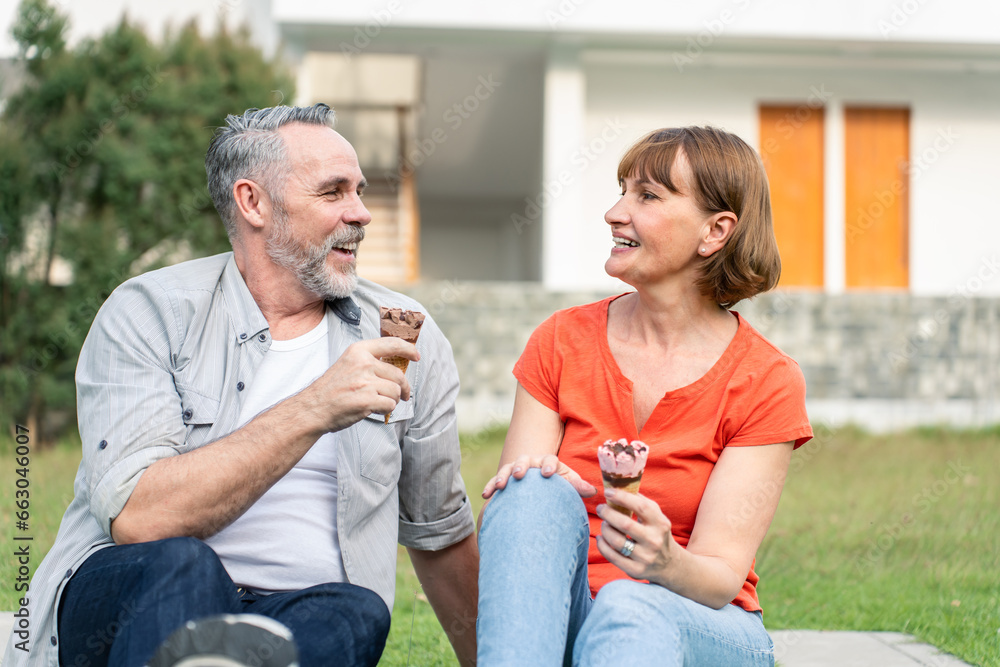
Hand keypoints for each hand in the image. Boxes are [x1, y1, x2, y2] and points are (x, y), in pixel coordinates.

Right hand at [297, 337, 419, 432]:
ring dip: (393, 400)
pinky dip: (386, 410)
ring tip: (380, 403)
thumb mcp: (348, 364)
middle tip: (403, 395)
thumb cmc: (332, 389)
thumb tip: (396, 366)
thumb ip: (369, 361)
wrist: (313, 408)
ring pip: (396, 391)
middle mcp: (363, 363)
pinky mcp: (366, 400)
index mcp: (359, 351)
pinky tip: (375, 409)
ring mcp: (365, 382)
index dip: (408, 349)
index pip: (391, 344)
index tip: (416, 355)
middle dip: (404, 388)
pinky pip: (390, 405)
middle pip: (398, 374)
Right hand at [481, 454, 595, 498]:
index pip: (549, 460)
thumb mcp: (568, 485)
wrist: (542, 488)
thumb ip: (578, 487)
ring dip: (503, 476)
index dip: (548, 465)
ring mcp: (516, 470)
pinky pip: (495, 481)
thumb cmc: (557, 485)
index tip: (547, 473)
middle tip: (520, 474)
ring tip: (501, 485)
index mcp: (548, 462)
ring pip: (508, 469)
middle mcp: (531, 462)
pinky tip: (485, 494)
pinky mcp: (505, 479)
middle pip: (525, 460)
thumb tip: (593, 491)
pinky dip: (490, 486)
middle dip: (521, 466)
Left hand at [595, 489, 676, 584]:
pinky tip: (601, 537)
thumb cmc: (657, 533)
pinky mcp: (635, 570)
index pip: (641, 507)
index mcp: (660, 524)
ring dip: (605, 529)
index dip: (622, 497)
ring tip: (604, 524)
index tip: (608, 492)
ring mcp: (645, 557)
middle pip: (625, 524)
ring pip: (616, 541)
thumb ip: (641, 502)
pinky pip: (612, 556)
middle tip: (601, 508)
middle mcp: (654, 541)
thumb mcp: (657, 517)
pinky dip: (602, 545)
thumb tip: (619, 486)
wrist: (670, 565)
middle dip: (608, 513)